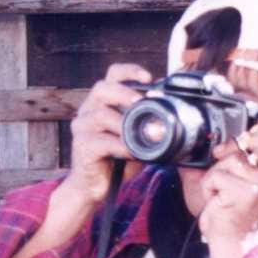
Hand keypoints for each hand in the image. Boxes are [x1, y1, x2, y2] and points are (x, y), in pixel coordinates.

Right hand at [60, 63, 152, 204]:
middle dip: (124, 93)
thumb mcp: (137, 137)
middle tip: (141, 103)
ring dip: (124, 124)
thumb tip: (174, 112)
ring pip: (100, 114)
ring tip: (139, 134)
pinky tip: (132, 152)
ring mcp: (83, 127)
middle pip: (102, 88)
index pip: (112, 75)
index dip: (129, 71)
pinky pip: (102, 141)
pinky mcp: (82, 145)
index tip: (148, 77)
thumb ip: (148, 123)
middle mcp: (89, 110)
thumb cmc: (118, 158)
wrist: (96, 186)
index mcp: (104, 102)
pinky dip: (121, 146)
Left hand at [197, 125, 257, 246]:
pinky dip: (208, 186)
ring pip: (232, 158)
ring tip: (223, 191)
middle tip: (231, 167)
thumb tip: (236, 141)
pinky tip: (217, 200)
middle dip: (239, 147)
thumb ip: (254, 160)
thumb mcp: (253, 183)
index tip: (256, 145)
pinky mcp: (246, 193)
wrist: (232, 241)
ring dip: (218, 173)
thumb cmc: (238, 211)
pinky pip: (216, 175)